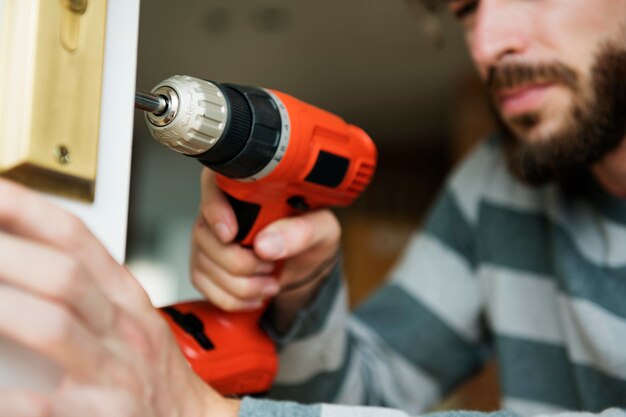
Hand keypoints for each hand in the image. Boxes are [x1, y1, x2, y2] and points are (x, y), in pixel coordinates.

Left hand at [0, 179, 237, 416]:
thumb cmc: (153, 375)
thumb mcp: (132, 321)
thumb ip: (87, 291)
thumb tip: (23, 260)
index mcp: (126, 299)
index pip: (77, 240)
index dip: (28, 210)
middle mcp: (122, 329)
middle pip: (64, 275)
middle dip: (6, 254)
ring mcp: (114, 374)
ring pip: (53, 327)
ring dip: (2, 308)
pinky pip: (42, 405)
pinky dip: (6, 396)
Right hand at [190, 169, 340, 326]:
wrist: (304, 263)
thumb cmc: (311, 236)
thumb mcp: (322, 229)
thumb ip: (300, 230)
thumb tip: (266, 243)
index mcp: (245, 185)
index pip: (212, 184)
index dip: (215, 210)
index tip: (231, 235)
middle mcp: (219, 208)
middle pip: (205, 235)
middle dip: (241, 262)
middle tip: (270, 266)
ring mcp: (207, 239)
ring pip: (205, 266)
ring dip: (242, 285)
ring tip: (270, 282)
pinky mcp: (203, 266)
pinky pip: (205, 288)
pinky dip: (234, 299)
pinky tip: (255, 293)